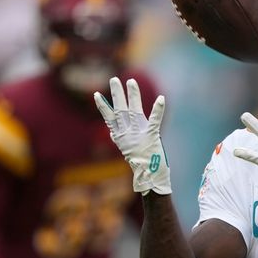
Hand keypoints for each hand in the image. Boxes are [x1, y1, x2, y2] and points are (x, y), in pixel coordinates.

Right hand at [94, 78, 170, 194]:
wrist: (149, 178)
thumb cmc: (140, 164)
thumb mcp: (127, 150)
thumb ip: (120, 138)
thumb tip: (113, 132)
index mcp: (122, 137)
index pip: (110, 119)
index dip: (103, 106)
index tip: (96, 94)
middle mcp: (128, 134)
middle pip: (120, 110)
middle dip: (117, 94)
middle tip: (114, 79)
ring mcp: (139, 134)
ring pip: (134, 110)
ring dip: (132, 95)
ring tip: (130, 81)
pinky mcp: (152, 136)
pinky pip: (155, 120)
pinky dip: (158, 109)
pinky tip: (161, 99)